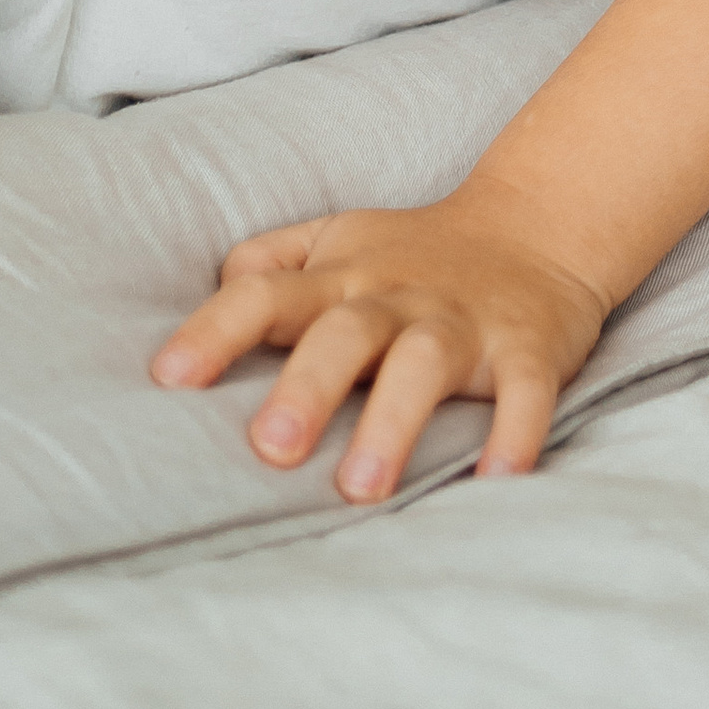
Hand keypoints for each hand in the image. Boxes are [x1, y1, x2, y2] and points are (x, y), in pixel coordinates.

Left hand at [150, 197, 607, 492]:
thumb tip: (209, 297)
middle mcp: (397, 296)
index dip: (217, 330)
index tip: (169, 378)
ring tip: (363, 487)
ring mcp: (464, 321)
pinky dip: (516, 431)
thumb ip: (269, 263)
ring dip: (394, 420)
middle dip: (308, 386)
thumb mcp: (337, 240)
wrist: (540, 221)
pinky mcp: (529, 347)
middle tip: (271, 449)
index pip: (266, 293)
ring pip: (425, 362)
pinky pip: (526, 389)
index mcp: (342, 276)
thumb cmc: (417, 252)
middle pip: (345, 331)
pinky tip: (497, 478)